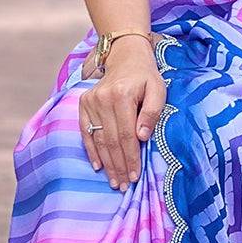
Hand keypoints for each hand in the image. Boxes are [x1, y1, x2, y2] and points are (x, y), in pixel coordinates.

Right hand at [78, 40, 166, 189]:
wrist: (125, 57)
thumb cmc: (146, 77)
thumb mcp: (158, 90)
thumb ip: (152, 112)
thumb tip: (142, 137)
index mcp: (122, 95)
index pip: (126, 135)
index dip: (131, 157)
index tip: (135, 175)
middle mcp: (102, 99)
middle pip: (112, 141)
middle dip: (119, 166)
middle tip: (124, 186)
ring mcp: (90, 101)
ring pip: (99, 139)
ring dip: (107, 163)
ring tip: (115, 181)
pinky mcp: (83, 104)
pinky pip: (85, 132)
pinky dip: (92, 150)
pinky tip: (98, 166)